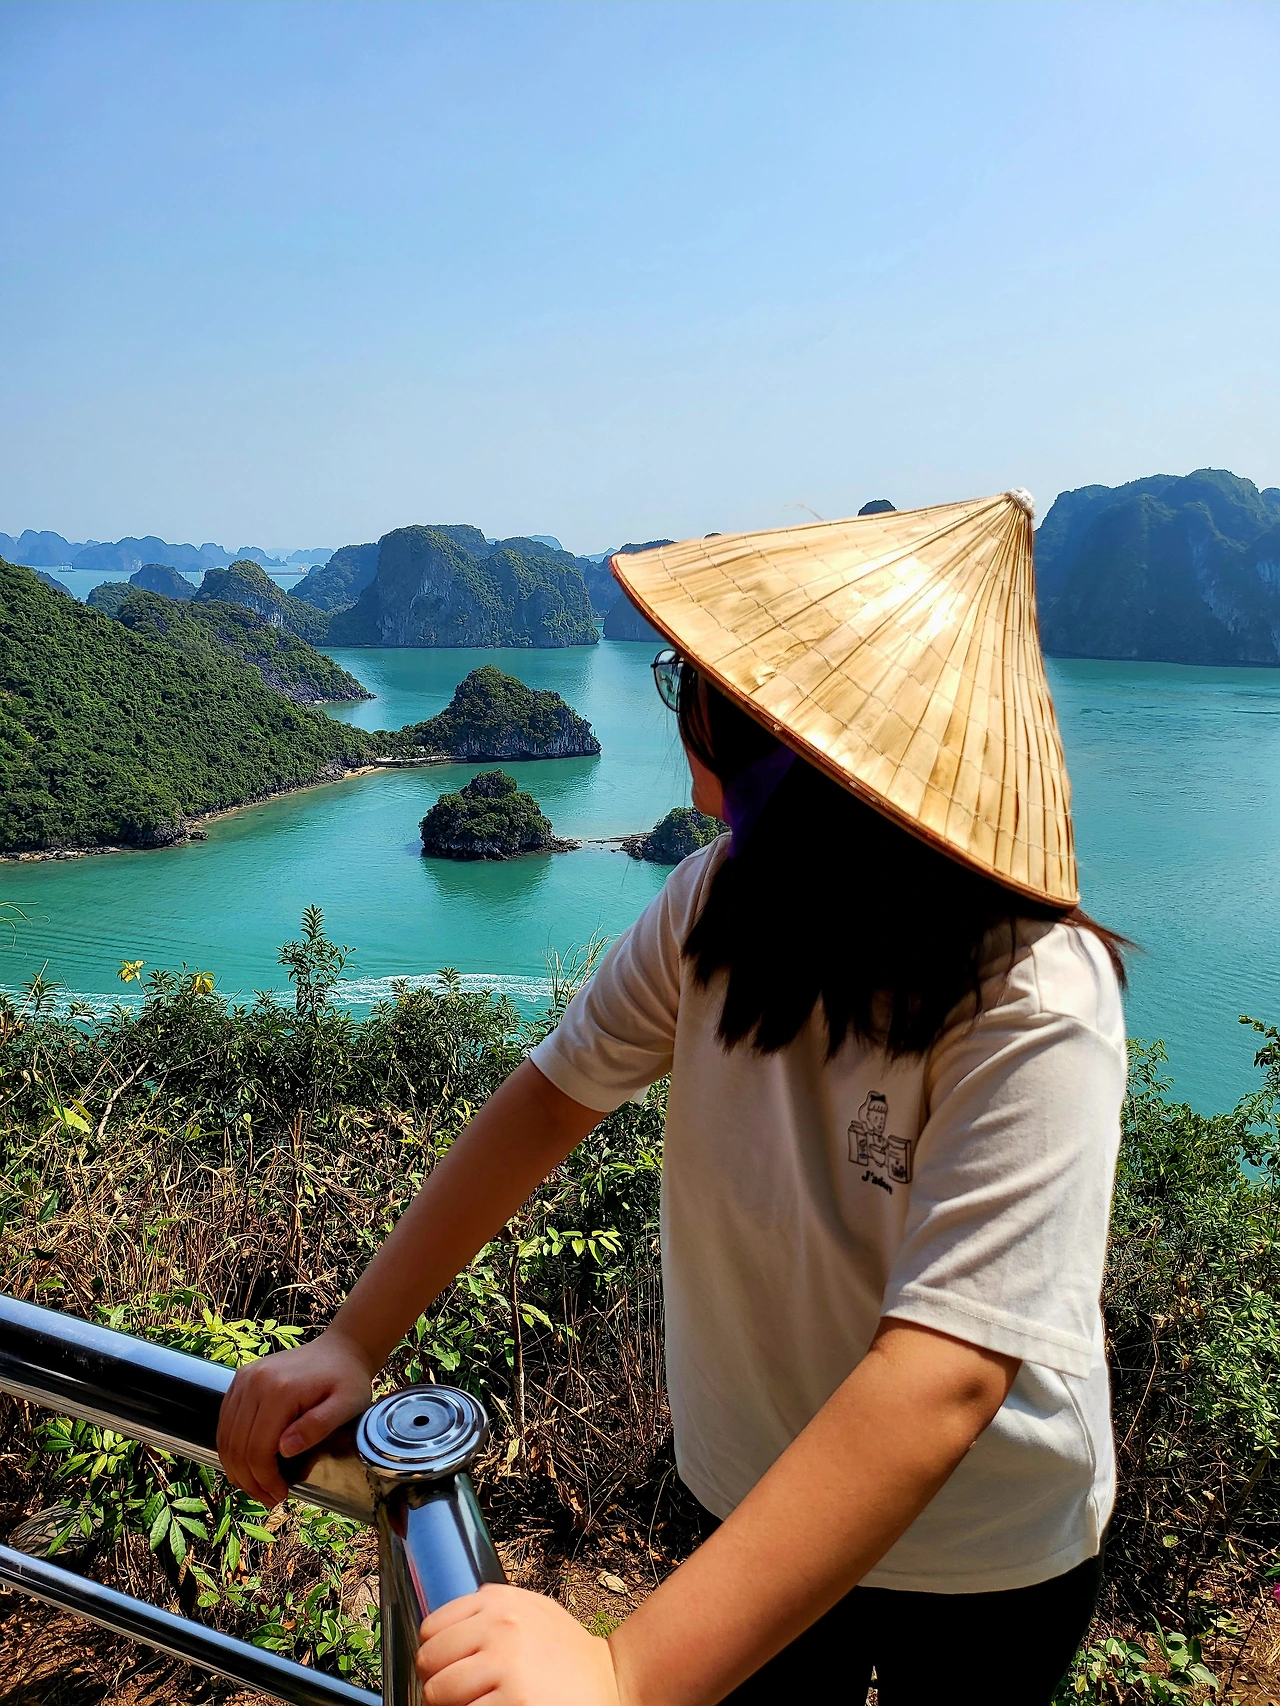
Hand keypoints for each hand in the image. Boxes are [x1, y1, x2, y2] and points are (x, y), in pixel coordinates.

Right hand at [216, 1328, 372, 1506]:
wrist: (340, 1350)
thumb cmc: (347, 1381)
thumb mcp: (347, 1405)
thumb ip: (318, 1426)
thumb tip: (285, 1449)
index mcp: (280, 1390)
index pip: (257, 1449)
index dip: (264, 1480)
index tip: (279, 1496)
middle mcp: (255, 1382)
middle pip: (237, 1446)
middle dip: (249, 1481)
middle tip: (268, 1498)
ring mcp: (244, 1378)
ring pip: (226, 1437)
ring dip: (237, 1469)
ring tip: (257, 1486)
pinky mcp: (241, 1379)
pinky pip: (225, 1421)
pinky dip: (231, 1448)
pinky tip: (248, 1464)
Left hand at [417, 1584, 620, 1705]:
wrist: (612, 1681)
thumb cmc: (567, 1653)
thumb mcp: (531, 1611)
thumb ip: (490, 1610)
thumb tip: (442, 1628)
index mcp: (498, 1600)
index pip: (431, 1629)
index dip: (436, 1656)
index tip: (447, 1669)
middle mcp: (499, 1626)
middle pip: (429, 1662)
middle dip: (439, 1684)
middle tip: (463, 1695)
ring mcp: (506, 1665)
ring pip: (438, 1694)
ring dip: (453, 1705)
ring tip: (481, 1704)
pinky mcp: (513, 1703)